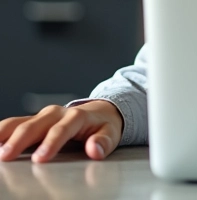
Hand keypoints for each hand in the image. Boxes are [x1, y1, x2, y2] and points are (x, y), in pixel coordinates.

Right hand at [0, 101, 123, 162]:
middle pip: (36, 124)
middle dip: (20, 139)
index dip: (52, 142)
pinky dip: (1, 133)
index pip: (63, 128)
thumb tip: (95, 150)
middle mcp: (56, 114)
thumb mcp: (111, 132)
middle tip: (7, 155)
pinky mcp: (32, 122)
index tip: (40, 158)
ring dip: (4, 134)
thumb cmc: (103, 125)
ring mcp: (42, 117)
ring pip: (19, 122)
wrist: (99, 111)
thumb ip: (104, 141)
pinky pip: (12, 125)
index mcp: (77, 116)